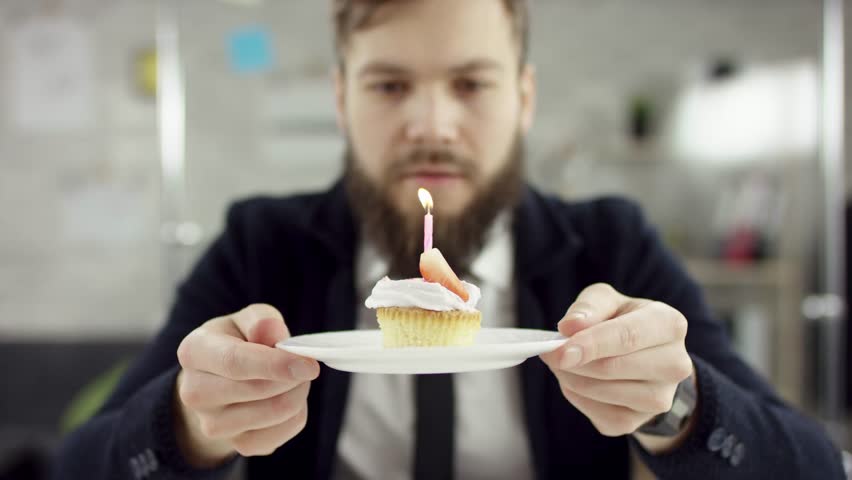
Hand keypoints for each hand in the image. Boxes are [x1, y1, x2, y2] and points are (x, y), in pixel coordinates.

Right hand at [174, 304, 319, 466]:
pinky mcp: (236, 445)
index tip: (309, 365)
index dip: (275, 364)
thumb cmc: (237, 341)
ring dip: (298, 393)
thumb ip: (262, 320)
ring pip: (273, 413)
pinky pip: (280, 434)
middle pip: (257, 390)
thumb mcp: (247, 320)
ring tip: (295, 378)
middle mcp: (194, 393)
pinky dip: (295, 415)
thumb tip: (275, 334)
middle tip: (306, 364)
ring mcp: (213, 424)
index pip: (235, 362)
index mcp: (194, 352)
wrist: (219, 379)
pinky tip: (288, 398)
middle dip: (293, 376)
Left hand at [540, 283, 694, 451]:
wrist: (643, 356)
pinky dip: (578, 397)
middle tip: (551, 352)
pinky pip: (600, 415)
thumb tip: (570, 326)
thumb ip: (589, 307)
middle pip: (613, 367)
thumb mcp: (607, 301)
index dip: (591, 344)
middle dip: (574, 361)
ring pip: (605, 393)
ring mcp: (660, 398)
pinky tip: (577, 381)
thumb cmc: (621, 321)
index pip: (628, 337)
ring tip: (563, 363)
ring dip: (573, 378)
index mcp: (669, 324)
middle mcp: (675, 364)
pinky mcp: (639, 421)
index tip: (560, 350)